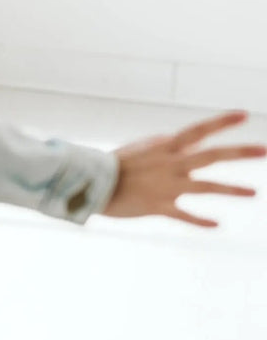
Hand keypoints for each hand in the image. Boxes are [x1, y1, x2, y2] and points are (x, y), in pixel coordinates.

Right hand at [104, 111, 263, 226]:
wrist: (90, 182)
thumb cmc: (113, 164)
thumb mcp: (140, 149)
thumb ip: (163, 147)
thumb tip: (181, 142)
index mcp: (163, 148)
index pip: (198, 130)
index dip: (221, 122)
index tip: (243, 114)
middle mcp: (169, 164)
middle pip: (211, 156)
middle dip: (239, 152)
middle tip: (265, 149)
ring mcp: (166, 186)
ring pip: (206, 187)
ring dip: (231, 189)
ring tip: (254, 192)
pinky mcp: (158, 207)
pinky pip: (185, 215)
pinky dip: (202, 221)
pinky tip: (217, 224)